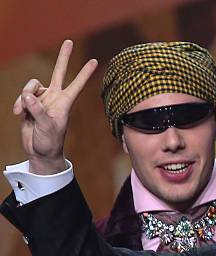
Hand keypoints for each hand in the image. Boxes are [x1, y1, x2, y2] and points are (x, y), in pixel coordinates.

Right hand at [13, 39, 97, 173]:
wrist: (39, 152)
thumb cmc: (49, 142)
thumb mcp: (46, 128)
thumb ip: (37, 110)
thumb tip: (28, 95)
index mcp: (65, 103)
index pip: (77, 84)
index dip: (85, 73)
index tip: (95, 61)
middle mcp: (55, 98)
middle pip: (59, 72)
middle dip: (63, 57)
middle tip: (69, 41)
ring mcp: (43, 100)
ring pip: (31, 86)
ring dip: (24, 96)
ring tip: (23, 111)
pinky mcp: (31, 104)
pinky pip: (22, 96)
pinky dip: (19, 103)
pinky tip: (19, 114)